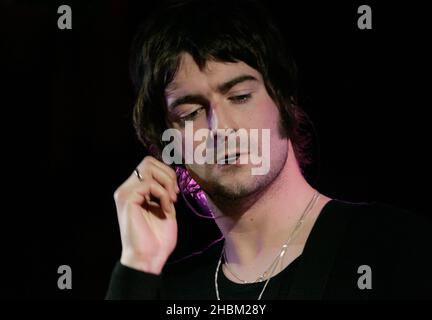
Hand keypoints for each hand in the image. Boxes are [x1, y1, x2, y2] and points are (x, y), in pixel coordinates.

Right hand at [114, 156, 178, 273]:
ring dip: (166, 182)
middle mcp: (126, 189)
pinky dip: (163, 194)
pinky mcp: (127, 199)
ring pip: (147, 167)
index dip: (166, 174)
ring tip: (171, 200)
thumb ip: (165, 191)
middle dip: (167, 174)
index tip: (175, 192)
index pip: (149, 166)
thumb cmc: (157, 238)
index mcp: (134, 191)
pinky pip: (149, 184)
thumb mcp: (165, 208)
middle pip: (148, 161)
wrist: (149, 258)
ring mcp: (124, 193)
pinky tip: (165, 209)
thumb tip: (171, 176)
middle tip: (174, 194)